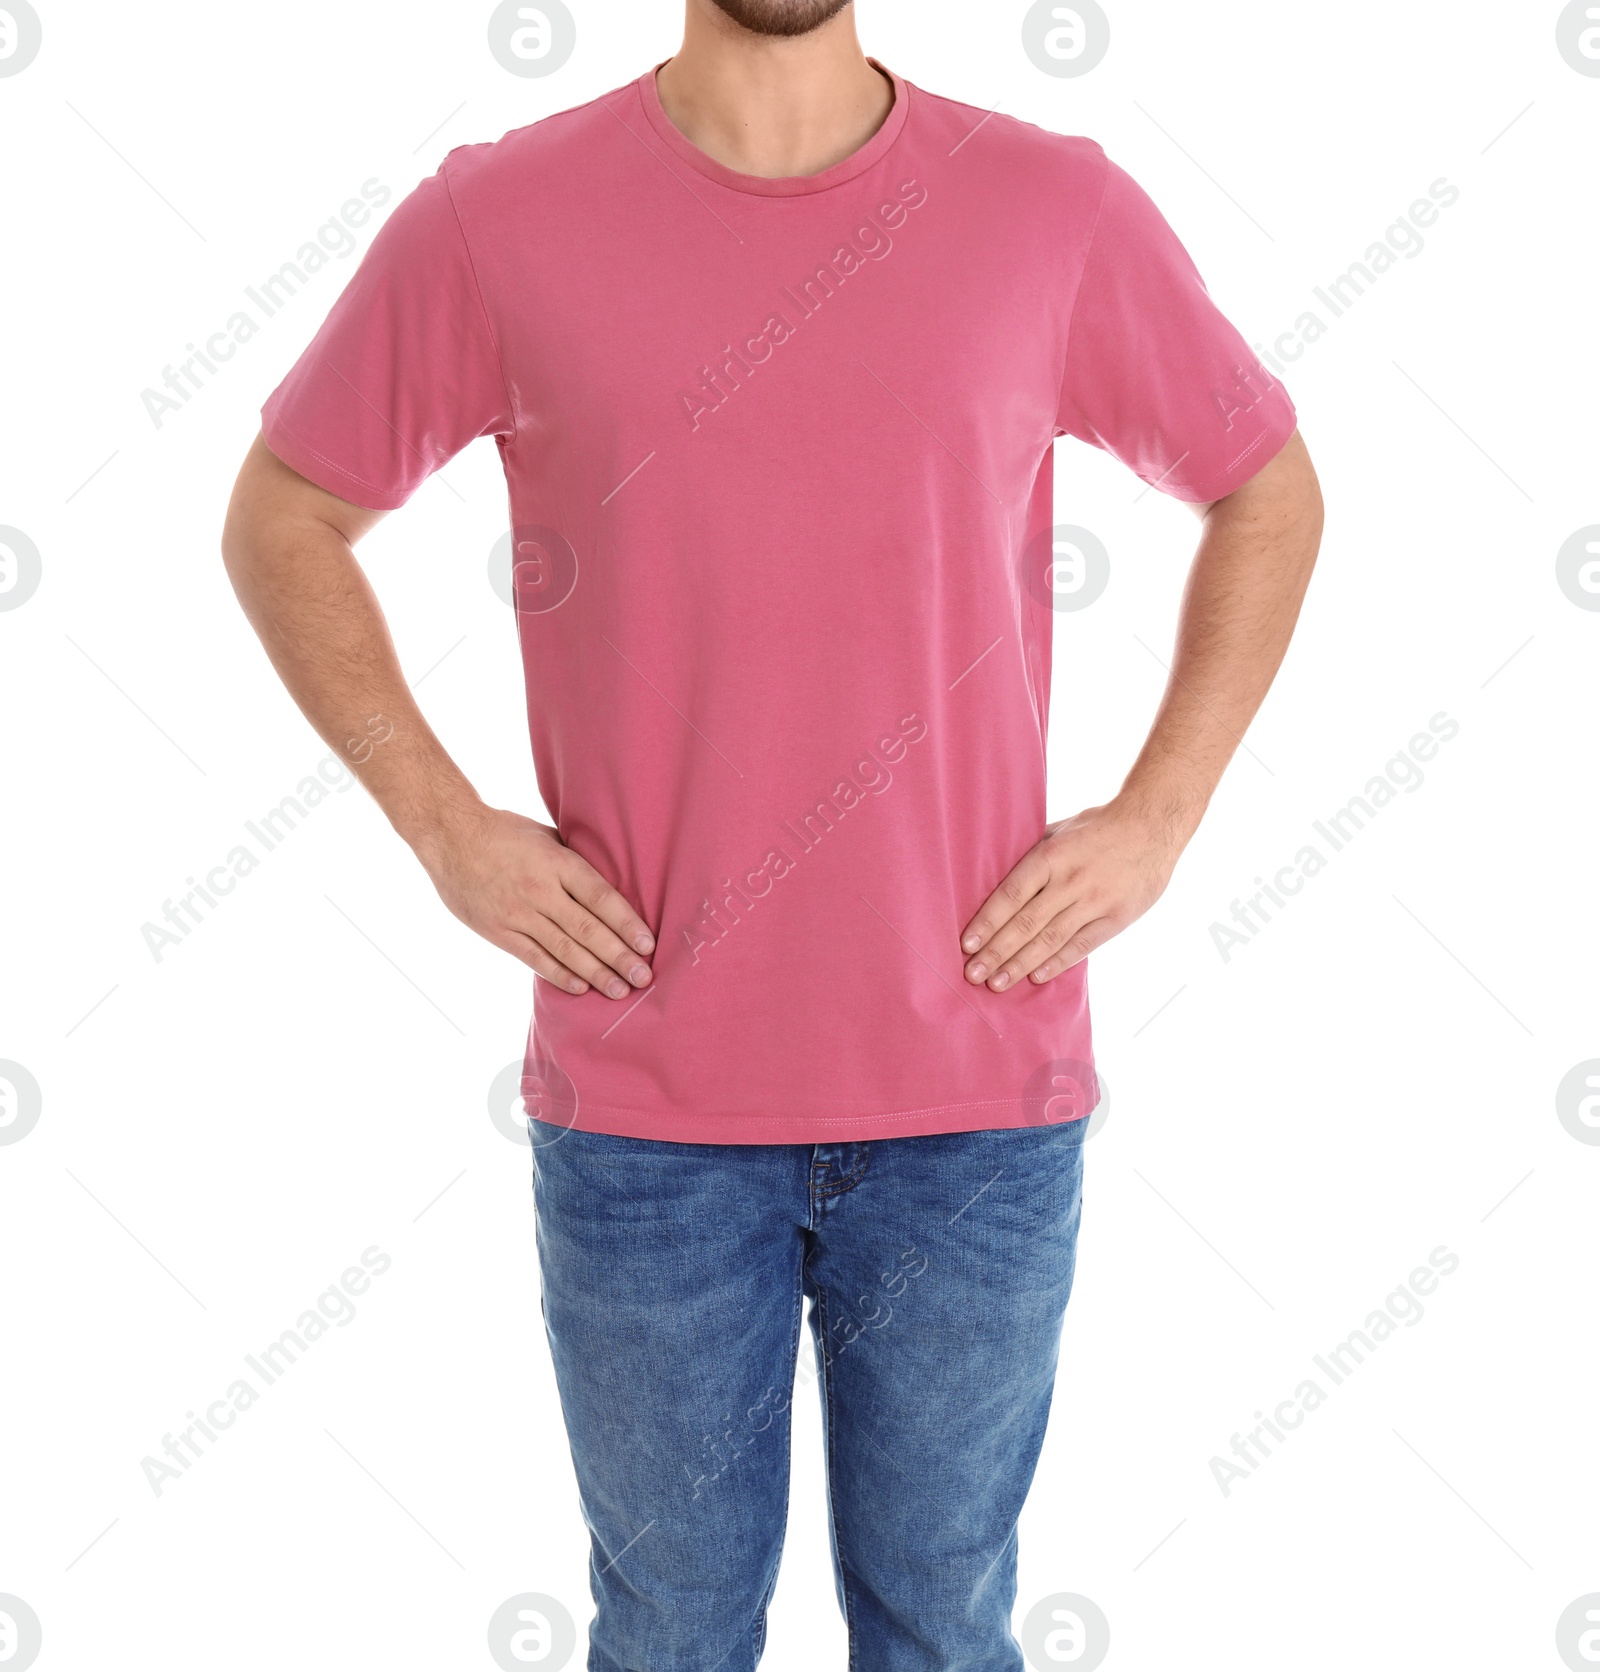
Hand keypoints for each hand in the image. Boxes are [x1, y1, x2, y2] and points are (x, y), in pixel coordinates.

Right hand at [417, 803, 654, 998]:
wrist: (449, 835)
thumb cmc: (503, 831)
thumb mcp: (546, 835)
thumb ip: (573, 861)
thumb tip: (608, 881)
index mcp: (558, 863)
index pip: (601, 898)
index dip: (627, 923)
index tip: (648, 944)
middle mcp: (541, 890)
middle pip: (588, 929)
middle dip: (619, 956)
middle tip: (643, 977)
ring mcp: (518, 913)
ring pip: (564, 948)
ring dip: (595, 973)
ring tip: (620, 990)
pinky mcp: (498, 930)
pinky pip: (533, 957)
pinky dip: (558, 974)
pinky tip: (581, 988)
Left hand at [960, 799, 1183, 990]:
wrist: (1154, 823)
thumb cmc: (1099, 826)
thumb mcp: (1060, 830)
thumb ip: (1033, 856)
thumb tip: (996, 878)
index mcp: (1051, 855)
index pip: (1010, 895)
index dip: (987, 922)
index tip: (966, 945)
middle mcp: (1071, 880)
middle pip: (1026, 923)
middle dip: (996, 952)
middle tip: (973, 974)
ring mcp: (1096, 900)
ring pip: (1051, 939)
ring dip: (1021, 964)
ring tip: (998, 984)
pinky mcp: (1118, 916)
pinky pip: (1083, 945)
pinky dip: (1058, 963)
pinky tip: (1037, 977)